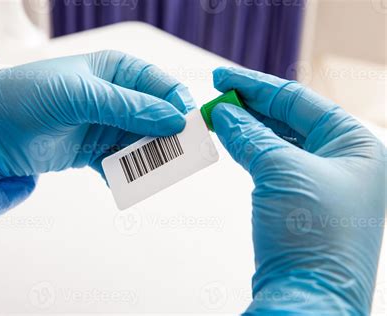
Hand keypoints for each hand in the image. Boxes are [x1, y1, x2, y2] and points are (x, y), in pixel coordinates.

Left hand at [0, 50, 194, 178]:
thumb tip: (175, 120)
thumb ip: (128, 107)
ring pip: (142, 143)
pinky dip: (126, 176)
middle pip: (158, 117)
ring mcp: (108, 126)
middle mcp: (118, 98)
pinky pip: (122, 165)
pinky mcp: (95, 152)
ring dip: (150, 159)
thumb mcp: (81, 95)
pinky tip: (125, 183)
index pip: (162, 85)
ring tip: (152, 175)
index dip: (179, 104)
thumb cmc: (32, 95)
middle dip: (169, 137)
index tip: (189, 127)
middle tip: (178, 158)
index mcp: (118, 71)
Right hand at [211, 67, 384, 313]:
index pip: (299, 101)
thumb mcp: (282, 171)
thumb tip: (225, 113)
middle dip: (251, 105)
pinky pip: (271, 162)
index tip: (224, 77)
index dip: (258, 85)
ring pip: (278, 140)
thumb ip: (250, 136)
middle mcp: (343, 160)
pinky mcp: (298, 200)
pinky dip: (248, 149)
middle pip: (289, 118)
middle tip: (216, 95)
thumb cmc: (315, 238)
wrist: (307, 297)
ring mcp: (321, 181)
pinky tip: (230, 139)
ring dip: (247, 127)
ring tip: (218, 114)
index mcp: (356, 145)